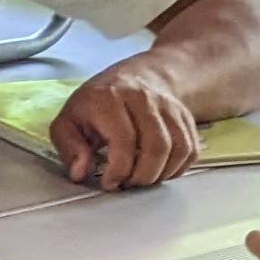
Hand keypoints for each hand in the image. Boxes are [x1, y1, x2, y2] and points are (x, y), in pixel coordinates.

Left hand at [49, 62, 197, 188]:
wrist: (135, 77)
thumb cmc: (98, 103)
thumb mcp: (68, 121)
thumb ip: (68, 147)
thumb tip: (80, 171)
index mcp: (109, 99)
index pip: (124, 141)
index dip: (118, 170)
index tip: (109, 182)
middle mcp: (143, 98)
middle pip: (157, 147)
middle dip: (141, 176)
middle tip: (127, 182)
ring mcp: (168, 106)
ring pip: (178, 149)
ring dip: (160, 174)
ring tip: (141, 177)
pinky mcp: (185, 116)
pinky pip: (191, 149)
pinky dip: (177, 168)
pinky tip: (159, 170)